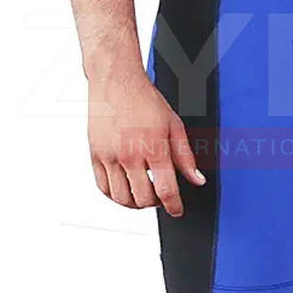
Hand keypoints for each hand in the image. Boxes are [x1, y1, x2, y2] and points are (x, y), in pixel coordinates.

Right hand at [88, 70, 204, 215]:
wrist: (116, 82)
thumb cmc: (145, 100)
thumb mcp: (174, 125)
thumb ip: (185, 156)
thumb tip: (197, 179)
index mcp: (154, 147)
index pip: (166, 190)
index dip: (174, 206)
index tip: (177, 210)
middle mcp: (130, 155)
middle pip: (143, 199)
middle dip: (155, 203)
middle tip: (161, 197)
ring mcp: (110, 156)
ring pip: (121, 198)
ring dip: (135, 203)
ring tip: (143, 194)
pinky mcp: (95, 155)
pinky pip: (103, 188)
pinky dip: (115, 195)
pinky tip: (124, 189)